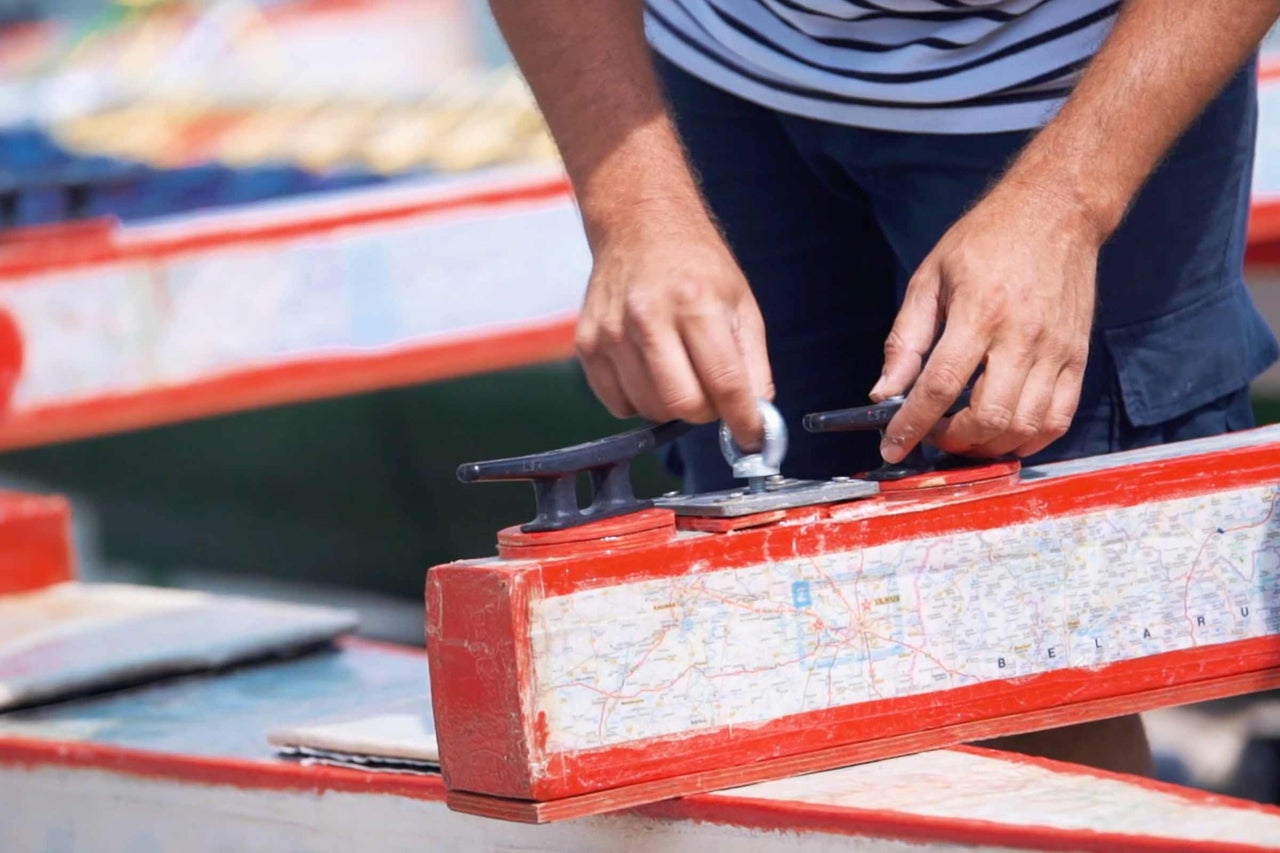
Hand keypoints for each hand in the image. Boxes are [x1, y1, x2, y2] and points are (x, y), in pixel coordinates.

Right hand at [574, 206, 773, 446]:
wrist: (639, 226)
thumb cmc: (695, 265)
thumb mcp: (741, 303)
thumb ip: (753, 364)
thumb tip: (758, 418)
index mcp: (694, 302)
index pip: (724, 382)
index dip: (743, 420)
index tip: (751, 438)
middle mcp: (647, 316)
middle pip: (682, 405)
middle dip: (706, 412)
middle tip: (712, 393)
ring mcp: (611, 332)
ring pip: (649, 408)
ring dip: (672, 405)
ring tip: (680, 371)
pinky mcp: (587, 344)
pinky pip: (617, 403)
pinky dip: (640, 400)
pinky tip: (650, 370)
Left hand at [872, 179, 1101, 461]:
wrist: (1057, 211)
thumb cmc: (986, 240)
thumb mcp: (929, 278)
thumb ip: (906, 339)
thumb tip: (883, 391)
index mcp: (978, 313)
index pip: (941, 386)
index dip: (913, 425)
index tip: (893, 446)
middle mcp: (1021, 336)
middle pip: (988, 416)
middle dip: (953, 441)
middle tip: (933, 435)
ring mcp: (1055, 350)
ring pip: (1025, 426)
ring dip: (989, 447)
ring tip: (965, 436)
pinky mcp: (1077, 357)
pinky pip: (1059, 418)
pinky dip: (1029, 440)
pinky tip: (1004, 434)